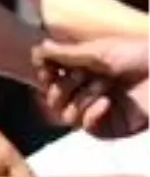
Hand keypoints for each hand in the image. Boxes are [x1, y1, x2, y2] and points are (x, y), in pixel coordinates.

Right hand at [34, 37, 149, 137]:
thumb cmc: (141, 55)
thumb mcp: (100, 51)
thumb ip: (66, 54)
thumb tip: (38, 49)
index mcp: (86, 72)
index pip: (53, 79)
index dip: (46, 75)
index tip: (46, 68)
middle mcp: (88, 91)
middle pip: (53, 99)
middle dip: (64, 87)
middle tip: (81, 76)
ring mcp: (97, 111)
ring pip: (66, 115)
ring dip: (82, 98)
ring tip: (104, 86)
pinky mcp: (108, 128)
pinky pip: (85, 126)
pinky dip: (91, 114)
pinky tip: (107, 102)